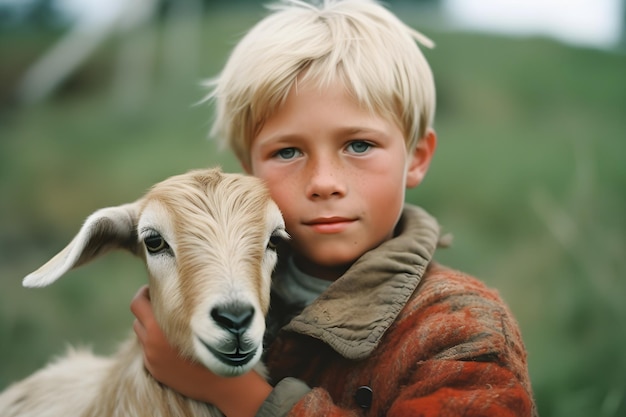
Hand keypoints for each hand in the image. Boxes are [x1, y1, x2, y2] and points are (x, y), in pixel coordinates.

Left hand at [130, 285, 271, 416]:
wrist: (223, 382)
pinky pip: (148, 350)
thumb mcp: (201, 320)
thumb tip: (176, 291)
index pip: (138, 304)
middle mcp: (151, 344)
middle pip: (137, 318)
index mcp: (159, 329)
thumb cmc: (218, 345)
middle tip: (159, 303)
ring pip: (142, 334)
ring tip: (170, 323)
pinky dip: (156, 344)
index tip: (153, 289)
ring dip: (150, 327)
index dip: (144, 293)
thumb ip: (182, 307)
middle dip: (146, 309)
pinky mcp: (155, 370)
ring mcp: (151, 359)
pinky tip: (174, 342)